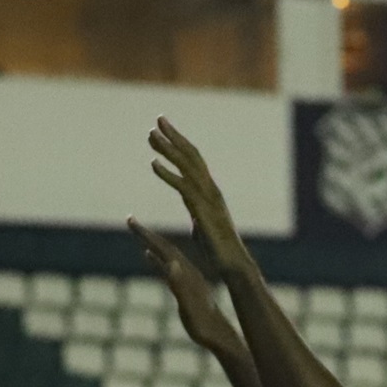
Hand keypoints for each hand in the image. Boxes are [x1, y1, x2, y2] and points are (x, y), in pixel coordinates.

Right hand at [131, 217, 247, 363]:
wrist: (221, 337)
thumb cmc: (205, 326)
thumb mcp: (190, 307)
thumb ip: (180, 286)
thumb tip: (171, 263)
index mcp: (187, 273)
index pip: (164, 248)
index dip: (147, 235)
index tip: (130, 220)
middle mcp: (188, 272)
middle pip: (165, 247)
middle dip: (146, 233)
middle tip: (129, 219)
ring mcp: (188, 278)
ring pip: (167, 255)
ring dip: (152, 243)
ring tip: (139, 233)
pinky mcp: (187, 286)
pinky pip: (169, 267)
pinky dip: (157, 259)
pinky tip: (149, 256)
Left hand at [147, 118, 247, 273]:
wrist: (234, 266)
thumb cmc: (220, 251)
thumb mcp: (203, 226)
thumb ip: (197, 214)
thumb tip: (194, 214)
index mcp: (210, 192)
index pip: (194, 161)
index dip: (179, 143)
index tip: (164, 130)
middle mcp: (211, 190)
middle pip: (191, 156)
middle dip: (174, 137)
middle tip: (158, 120)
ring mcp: (209, 200)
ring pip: (187, 167)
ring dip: (168, 150)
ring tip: (152, 136)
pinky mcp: (203, 212)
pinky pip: (183, 188)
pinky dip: (168, 175)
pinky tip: (153, 165)